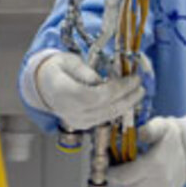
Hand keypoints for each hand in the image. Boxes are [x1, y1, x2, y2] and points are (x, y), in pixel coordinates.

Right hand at [30, 51, 144, 131]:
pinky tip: (127, 101)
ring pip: (107, 117)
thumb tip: (102, 80)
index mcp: (64, 92)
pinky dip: (117, 110)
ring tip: (138, 93)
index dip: (118, 89)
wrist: (44, 85)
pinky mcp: (81, 126)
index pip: (96, 96)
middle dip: (127, 98)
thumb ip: (85, 71)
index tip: (133, 79)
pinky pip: (103, 119)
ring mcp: (75, 121)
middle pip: (105, 109)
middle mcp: (69, 111)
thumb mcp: (69, 60)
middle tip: (141, 87)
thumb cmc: (57, 68)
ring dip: (126, 106)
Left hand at [107, 106, 185, 186]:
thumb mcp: (161, 126)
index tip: (106, 169)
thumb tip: (135, 132)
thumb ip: (147, 128)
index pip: (125, 176)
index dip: (112, 174)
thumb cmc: (170, 137)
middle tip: (106, 177)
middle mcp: (161, 182)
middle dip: (113, 184)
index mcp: (156, 163)